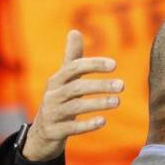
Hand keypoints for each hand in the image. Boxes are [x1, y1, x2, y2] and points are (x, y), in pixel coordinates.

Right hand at [23, 30, 123, 161]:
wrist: (42, 133)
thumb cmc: (58, 101)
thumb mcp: (63, 80)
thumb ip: (71, 58)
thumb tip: (75, 31)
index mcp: (57, 80)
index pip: (74, 67)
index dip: (93, 64)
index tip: (114, 65)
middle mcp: (53, 95)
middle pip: (77, 87)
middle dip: (100, 85)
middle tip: (122, 85)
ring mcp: (52, 114)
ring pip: (76, 107)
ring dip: (98, 103)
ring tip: (117, 101)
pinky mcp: (54, 131)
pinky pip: (71, 128)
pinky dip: (87, 125)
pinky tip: (103, 121)